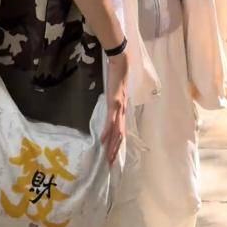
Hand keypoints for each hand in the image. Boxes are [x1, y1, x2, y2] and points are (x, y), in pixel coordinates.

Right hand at [101, 50, 128, 165]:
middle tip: (110, 164)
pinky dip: (107, 132)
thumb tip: (110, 109)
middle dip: (115, 150)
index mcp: (124, 110)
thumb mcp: (116, 92)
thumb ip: (115, 101)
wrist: (121, 63)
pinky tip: (102, 140)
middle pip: (121, 136)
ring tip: (107, 157)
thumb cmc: (118, 75)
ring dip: (112, 146)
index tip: (114, 156)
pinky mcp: (114, 103)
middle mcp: (123, 111)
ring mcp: (119, 108)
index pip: (122, 131)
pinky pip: (110, 121)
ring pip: (117, 131)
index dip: (119, 144)